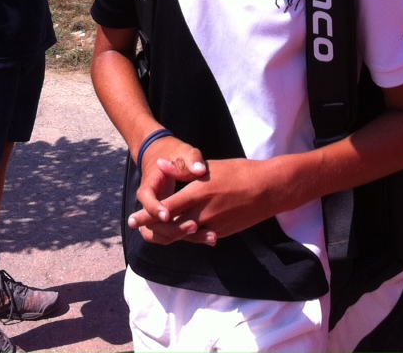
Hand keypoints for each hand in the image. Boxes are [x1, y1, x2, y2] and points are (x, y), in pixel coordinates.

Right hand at [130, 135, 209, 242]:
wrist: (163, 155)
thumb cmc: (173, 152)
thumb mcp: (183, 151)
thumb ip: (191, 159)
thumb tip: (199, 170)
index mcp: (150, 185)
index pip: (146, 199)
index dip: (154, 209)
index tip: (167, 215)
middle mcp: (151, 203)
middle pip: (152, 225)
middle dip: (172, 229)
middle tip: (194, 227)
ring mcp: (158, 213)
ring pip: (161, 234)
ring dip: (181, 237)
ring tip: (209, 236)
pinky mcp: (169, 218)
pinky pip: (174, 232)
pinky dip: (188, 236)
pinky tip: (210, 235)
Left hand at [131, 156, 281, 244]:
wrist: (269, 189)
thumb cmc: (240, 172)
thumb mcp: (210, 167)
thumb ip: (183, 169)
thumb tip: (161, 165)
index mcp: (199, 193)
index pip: (166, 208)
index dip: (147, 215)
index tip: (132, 219)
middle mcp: (204, 213)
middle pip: (171, 226)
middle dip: (153, 227)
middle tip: (138, 227)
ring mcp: (214, 226)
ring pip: (184, 235)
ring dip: (168, 234)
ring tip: (155, 231)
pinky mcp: (222, 233)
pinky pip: (200, 237)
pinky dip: (188, 235)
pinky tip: (181, 232)